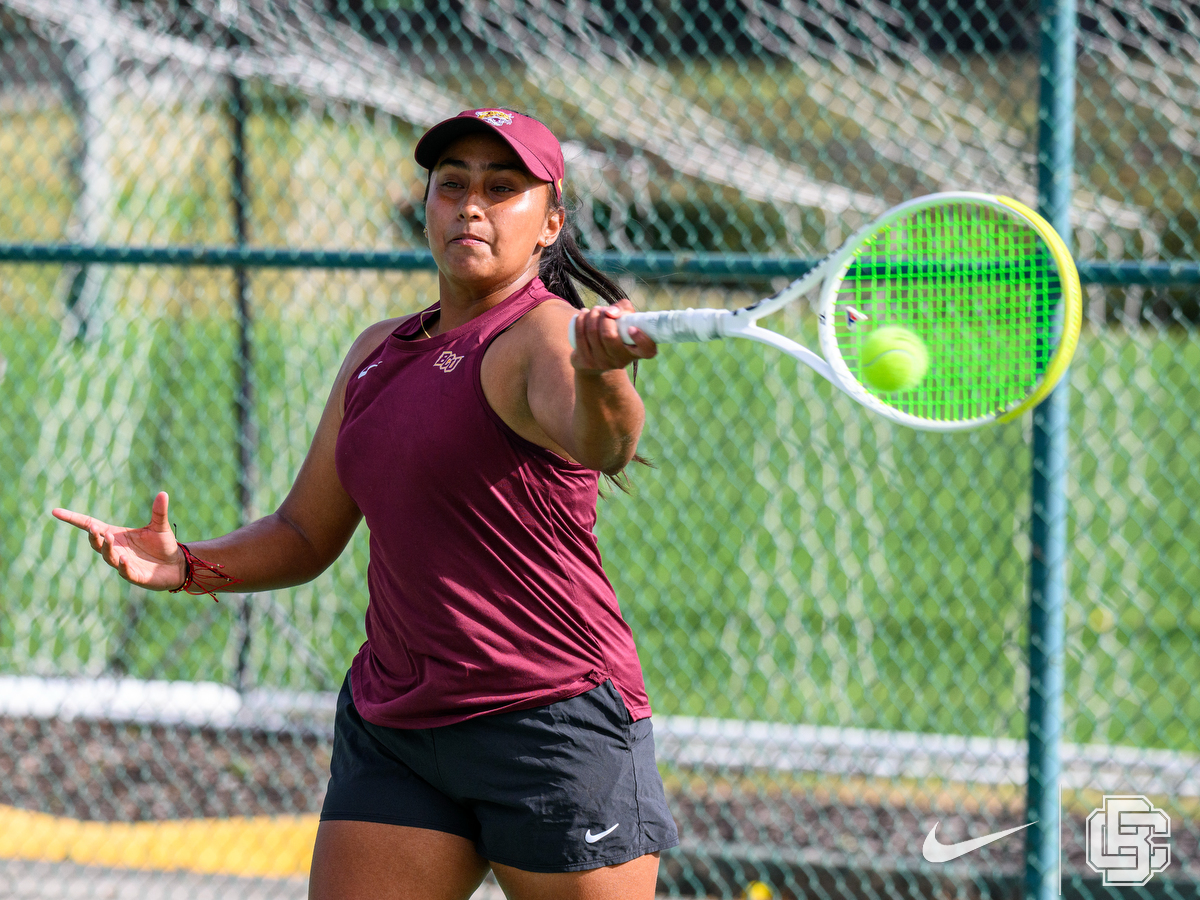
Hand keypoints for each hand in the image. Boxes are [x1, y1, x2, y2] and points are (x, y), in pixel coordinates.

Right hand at [52, 491, 185, 590]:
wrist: (176, 566)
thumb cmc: (163, 546)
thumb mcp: (160, 526)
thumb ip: (158, 511)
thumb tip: (163, 493)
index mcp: (117, 535)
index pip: (90, 526)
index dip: (73, 519)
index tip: (56, 511)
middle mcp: (116, 549)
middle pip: (96, 543)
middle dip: (93, 536)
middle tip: (93, 527)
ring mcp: (123, 563)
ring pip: (108, 557)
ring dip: (107, 548)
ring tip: (109, 537)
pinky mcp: (135, 576)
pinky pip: (125, 572)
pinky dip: (123, 566)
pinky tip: (124, 559)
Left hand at [571, 299, 656, 372]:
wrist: (597, 360)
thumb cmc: (617, 333)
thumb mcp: (626, 319)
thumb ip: (623, 308)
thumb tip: (610, 313)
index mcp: (637, 352)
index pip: (647, 351)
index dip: (641, 339)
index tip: (631, 328)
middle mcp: (621, 361)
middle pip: (609, 336)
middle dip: (603, 316)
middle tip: (603, 310)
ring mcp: (602, 364)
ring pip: (592, 333)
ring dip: (591, 315)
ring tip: (594, 310)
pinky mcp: (586, 363)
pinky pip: (580, 336)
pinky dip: (580, 320)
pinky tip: (582, 314)